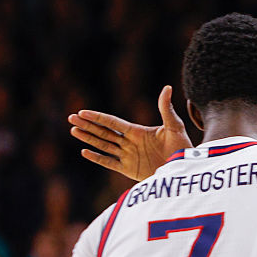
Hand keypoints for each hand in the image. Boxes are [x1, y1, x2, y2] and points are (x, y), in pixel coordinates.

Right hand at [68, 85, 191, 180]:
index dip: (98, 117)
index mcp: (138, 131)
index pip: (113, 122)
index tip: (83, 111)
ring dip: (88, 138)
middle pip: (104, 132)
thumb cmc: (182, 147)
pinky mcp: (130, 170)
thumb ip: (166, 109)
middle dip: (88, 125)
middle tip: (71, 118)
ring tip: (73, 130)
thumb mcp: (174, 127)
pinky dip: (97, 158)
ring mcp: (128, 156)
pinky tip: (84, 151)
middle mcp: (130, 142)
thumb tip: (167, 87)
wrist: (185, 168)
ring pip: (103, 145)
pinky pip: (110, 163)